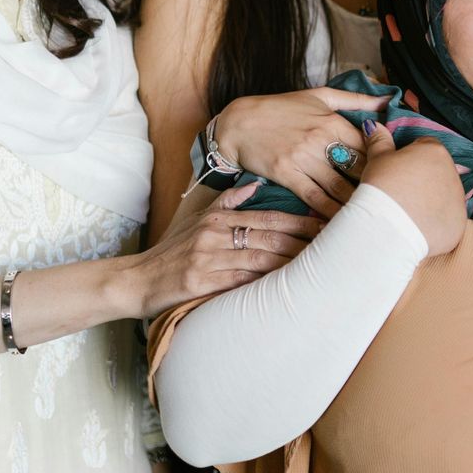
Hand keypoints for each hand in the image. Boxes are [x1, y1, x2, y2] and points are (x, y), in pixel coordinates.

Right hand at [136, 183, 321, 316]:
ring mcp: (208, 258)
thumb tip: (255, 186)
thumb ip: (228, 202)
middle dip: (303, 241)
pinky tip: (285, 285)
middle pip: (269, 237)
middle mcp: (214, 234)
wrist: (139, 279)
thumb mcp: (198, 220)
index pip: (268, 217)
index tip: (324, 224)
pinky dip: (264, 283)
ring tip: (318, 265)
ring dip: (291, 262)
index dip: (299, 221)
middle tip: (332, 243)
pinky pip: (240, 281)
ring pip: (260, 259)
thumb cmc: (173, 252)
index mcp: (218, 218)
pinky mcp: (200, 281)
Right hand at [213, 87, 388, 213]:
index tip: (391, 177)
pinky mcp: (287, 174)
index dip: (383, 163)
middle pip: (357, 168)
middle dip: (374, 186)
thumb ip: (356, 99)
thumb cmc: (279, 108)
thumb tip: (387, 99)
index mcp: (332, 121)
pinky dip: (330, 211)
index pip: (368, 146)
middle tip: (388, 202)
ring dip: (356, 202)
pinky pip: (315, 197)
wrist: (238, 123)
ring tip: (372, 216)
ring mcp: (303, 158)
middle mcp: (320, 139)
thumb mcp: (319, 95)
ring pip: (339, 186)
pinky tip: (342, 222)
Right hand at [359, 125, 465, 255]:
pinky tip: (418, 227)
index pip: (426, 146)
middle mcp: (454, 173)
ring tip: (408, 212)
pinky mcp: (458, 225)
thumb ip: (379, 140)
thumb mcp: (377, 159)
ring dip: (432, 201)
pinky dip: (436, 223)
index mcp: (436, 151)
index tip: (398, 171)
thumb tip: (373, 124)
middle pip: (439, 172)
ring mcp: (459, 201)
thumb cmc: (382, 186)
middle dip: (424, 180)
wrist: (387, 227)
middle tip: (402, 192)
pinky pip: (448, 221)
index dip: (410, 157)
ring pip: (446, 197)